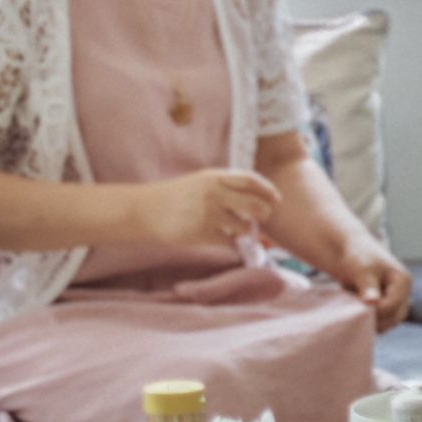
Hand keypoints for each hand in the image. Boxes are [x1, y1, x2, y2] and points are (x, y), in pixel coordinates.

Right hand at [132, 168, 279, 250]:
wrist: (145, 210)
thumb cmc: (173, 197)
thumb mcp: (199, 182)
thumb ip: (223, 186)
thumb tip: (252, 196)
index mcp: (214, 177)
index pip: (251, 180)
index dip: (268, 189)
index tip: (276, 198)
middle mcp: (214, 193)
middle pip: (254, 204)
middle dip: (264, 214)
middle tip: (263, 219)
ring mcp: (209, 214)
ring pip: (244, 226)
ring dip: (247, 231)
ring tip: (241, 232)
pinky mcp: (201, 233)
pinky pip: (229, 242)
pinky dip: (233, 244)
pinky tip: (228, 243)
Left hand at [337, 241, 413, 329]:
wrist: (352, 253)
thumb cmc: (359, 257)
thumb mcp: (362, 270)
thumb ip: (368, 287)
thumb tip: (372, 303)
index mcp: (403, 281)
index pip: (393, 306)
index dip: (375, 311)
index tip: (357, 308)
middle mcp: (405, 293)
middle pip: (395, 317)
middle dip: (376, 319)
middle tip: (356, 312)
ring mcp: (398, 302)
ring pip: (389, 323)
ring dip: (373, 321)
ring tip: (357, 310)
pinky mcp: (388, 307)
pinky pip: (383, 322)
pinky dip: (371, 321)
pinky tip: (359, 312)